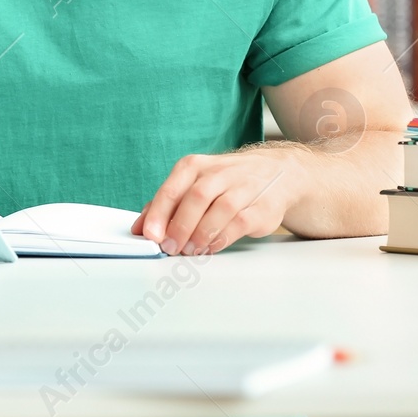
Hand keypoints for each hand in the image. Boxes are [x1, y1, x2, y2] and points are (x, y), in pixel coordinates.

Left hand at [132, 148, 306, 255]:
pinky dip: (222, 238)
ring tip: (190, 250)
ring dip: (201, 234)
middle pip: (196, 197)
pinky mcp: (262, 206)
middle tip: (170, 247)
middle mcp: (220, 173)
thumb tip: (139, 228)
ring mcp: (243, 188)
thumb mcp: (194, 184)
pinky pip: (240, 222)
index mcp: (196, 166)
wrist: (278, 172)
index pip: (173, 187)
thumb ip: (166, 206)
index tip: (150, 235)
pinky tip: (211, 247)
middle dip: (180, 226)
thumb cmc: (227, 182)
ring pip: (220, 209)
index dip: (159, 213)